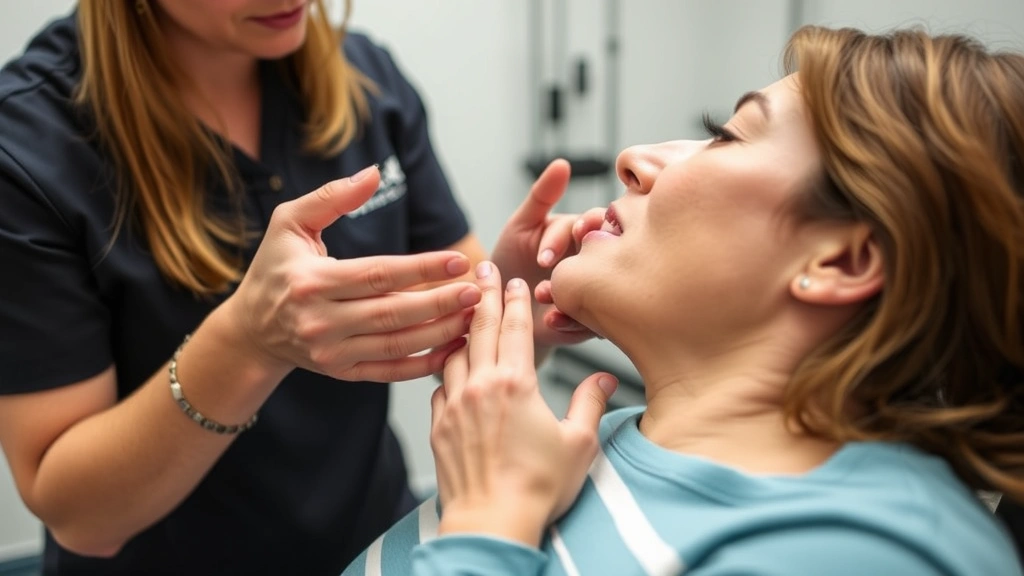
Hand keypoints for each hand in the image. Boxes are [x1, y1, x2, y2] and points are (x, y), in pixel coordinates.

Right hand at [226, 165, 480, 382]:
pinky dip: (422, 365)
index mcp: (312, 282)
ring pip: (395, 345)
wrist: (252, 328)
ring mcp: (331, 352)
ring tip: (473, 317)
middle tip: (476, 290)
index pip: (377, 274)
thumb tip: (373, 173)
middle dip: (439, 303)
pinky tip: (452, 350)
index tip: (457, 260)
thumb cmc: (275, 268)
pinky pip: (389, 371)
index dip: (421, 267)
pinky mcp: (342, 373)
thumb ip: (332, 197)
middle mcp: (320, 322)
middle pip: (392, 313)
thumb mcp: (289, 223)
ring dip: (439, 333)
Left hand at [430, 261, 617, 545]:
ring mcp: (455, 405)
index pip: (515, 329)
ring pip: (453, 353)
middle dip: (482, 295)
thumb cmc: (538, 486)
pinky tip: (450, 368)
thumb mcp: (578, 443)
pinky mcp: (439, 428)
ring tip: (464, 312)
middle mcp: (480, 387)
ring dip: (460, 330)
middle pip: (480, 329)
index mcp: (516, 384)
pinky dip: (444, 370)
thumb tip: (605, 381)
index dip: (515, 301)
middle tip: (481, 269)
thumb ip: (590, 404)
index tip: (514, 281)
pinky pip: (438, 387)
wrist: (491, 521)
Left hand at [490, 160, 604, 346]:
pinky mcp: (590, 323)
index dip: (581, 228)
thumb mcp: (522, 226)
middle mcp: (596, 262)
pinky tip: (550, 320)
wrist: (499, 307)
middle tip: (560, 270)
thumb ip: (542, 197)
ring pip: (602, 291)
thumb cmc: (512, 260)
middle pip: (609, 255)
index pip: (595, 222)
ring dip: (576, 294)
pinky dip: (571, 322)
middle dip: (587, 261)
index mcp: (583, 234)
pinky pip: (592, 323)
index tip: (555, 242)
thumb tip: (562, 163)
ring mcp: (596, 293)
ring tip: (544, 296)